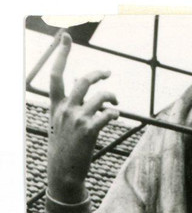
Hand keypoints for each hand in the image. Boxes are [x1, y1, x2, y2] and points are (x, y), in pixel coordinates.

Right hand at [47, 33, 119, 202]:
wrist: (63, 174)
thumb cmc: (64, 150)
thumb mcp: (61, 125)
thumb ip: (71, 108)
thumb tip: (91, 95)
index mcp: (56, 106)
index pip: (56, 74)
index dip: (62, 54)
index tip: (66, 38)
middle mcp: (66, 109)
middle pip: (83, 80)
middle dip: (98, 74)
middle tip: (108, 73)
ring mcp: (77, 120)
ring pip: (100, 96)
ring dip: (111, 96)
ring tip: (115, 102)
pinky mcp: (89, 131)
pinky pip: (107, 114)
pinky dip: (114, 113)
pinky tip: (115, 116)